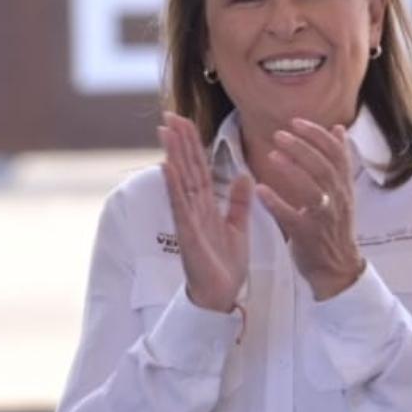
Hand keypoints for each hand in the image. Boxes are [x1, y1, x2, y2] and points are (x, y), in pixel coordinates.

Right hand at [159, 113, 251, 313]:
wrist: (222, 295)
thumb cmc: (226, 265)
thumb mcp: (239, 227)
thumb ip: (239, 202)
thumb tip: (244, 176)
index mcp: (206, 206)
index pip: (198, 169)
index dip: (192, 145)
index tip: (185, 122)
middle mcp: (193, 209)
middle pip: (186, 168)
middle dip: (179, 142)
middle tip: (170, 115)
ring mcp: (188, 220)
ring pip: (180, 181)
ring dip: (173, 154)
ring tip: (166, 131)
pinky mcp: (187, 234)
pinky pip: (180, 205)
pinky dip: (173, 186)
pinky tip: (166, 166)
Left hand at [254, 120, 364, 300]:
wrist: (338, 268)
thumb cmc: (334, 227)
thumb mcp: (342, 192)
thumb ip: (338, 161)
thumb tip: (337, 129)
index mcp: (343, 186)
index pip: (336, 153)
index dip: (317, 135)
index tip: (297, 122)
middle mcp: (337, 199)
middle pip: (323, 167)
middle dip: (302, 147)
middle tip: (280, 134)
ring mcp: (324, 218)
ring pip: (313, 189)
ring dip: (292, 170)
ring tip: (272, 155)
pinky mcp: (308, 235)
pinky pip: (292, 217)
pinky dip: (277, 203)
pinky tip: (260, 189)